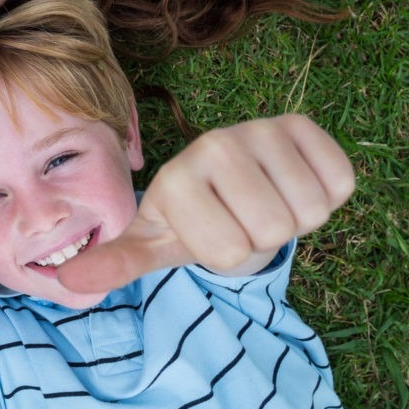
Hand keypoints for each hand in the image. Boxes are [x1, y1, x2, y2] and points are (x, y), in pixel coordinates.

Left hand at [59, 115, 353, 300]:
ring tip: (261, 200)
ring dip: (294, 217)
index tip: (209, 230)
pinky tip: (291, 182)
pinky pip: (341, 181)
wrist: (222, 180)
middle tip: (239, 217)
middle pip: (273, 229)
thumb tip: (68, 284)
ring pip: (311, 209)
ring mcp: (261, 129)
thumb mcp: (150, 243)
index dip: (226, 253)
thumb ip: (116, 263)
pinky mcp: (302, 125)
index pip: (231, 248)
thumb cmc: (186, 218)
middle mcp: (217, 143)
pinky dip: (326, 193)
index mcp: (179, 175)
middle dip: (262, 237)